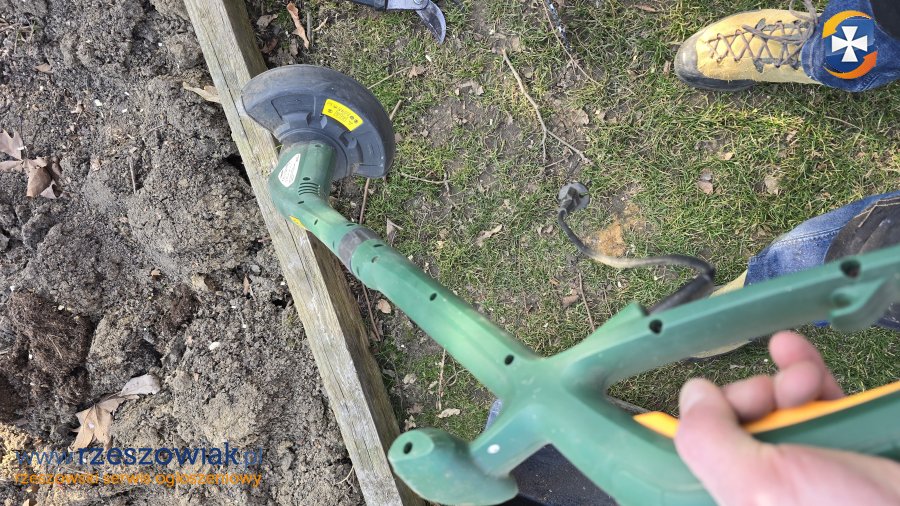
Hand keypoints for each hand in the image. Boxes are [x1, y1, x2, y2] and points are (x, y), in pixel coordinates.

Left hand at [675, 331, 899, 504]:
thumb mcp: (759, 487)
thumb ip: (710, 442)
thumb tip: (692, 396)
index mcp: (740, 500)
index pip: (700, 457)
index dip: (703, 422)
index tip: (709, 401)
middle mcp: (769, 486)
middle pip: (738, 423)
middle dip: (752, 396)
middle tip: (771, 397)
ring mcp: (809, 464)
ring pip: (779, 405)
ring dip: (785, 382)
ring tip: (805, 382)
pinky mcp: (845, 442)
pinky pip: (817, 397)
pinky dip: (806, 370)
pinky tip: (795, 351)